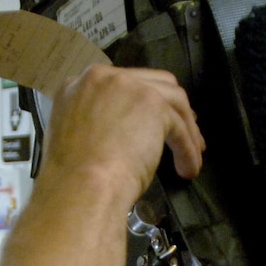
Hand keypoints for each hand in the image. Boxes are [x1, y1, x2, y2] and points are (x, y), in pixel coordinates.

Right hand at [40, 65, 203, 208]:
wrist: (82, 187)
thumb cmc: (74, 177)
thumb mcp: (75, 138)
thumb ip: (96, 123)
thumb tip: (123, 131)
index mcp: (77, 86)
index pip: (121, 85)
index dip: (140, 103)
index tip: (150, 122)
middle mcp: (102, 78)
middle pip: (152, 84)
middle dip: (171, 108)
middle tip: (182, 132)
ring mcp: (128, 85)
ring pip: (172, 101)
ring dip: (186, 130)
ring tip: (191, 157)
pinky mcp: (152, 103)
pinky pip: (178, 126)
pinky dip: (187, 149)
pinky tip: (188, 169)